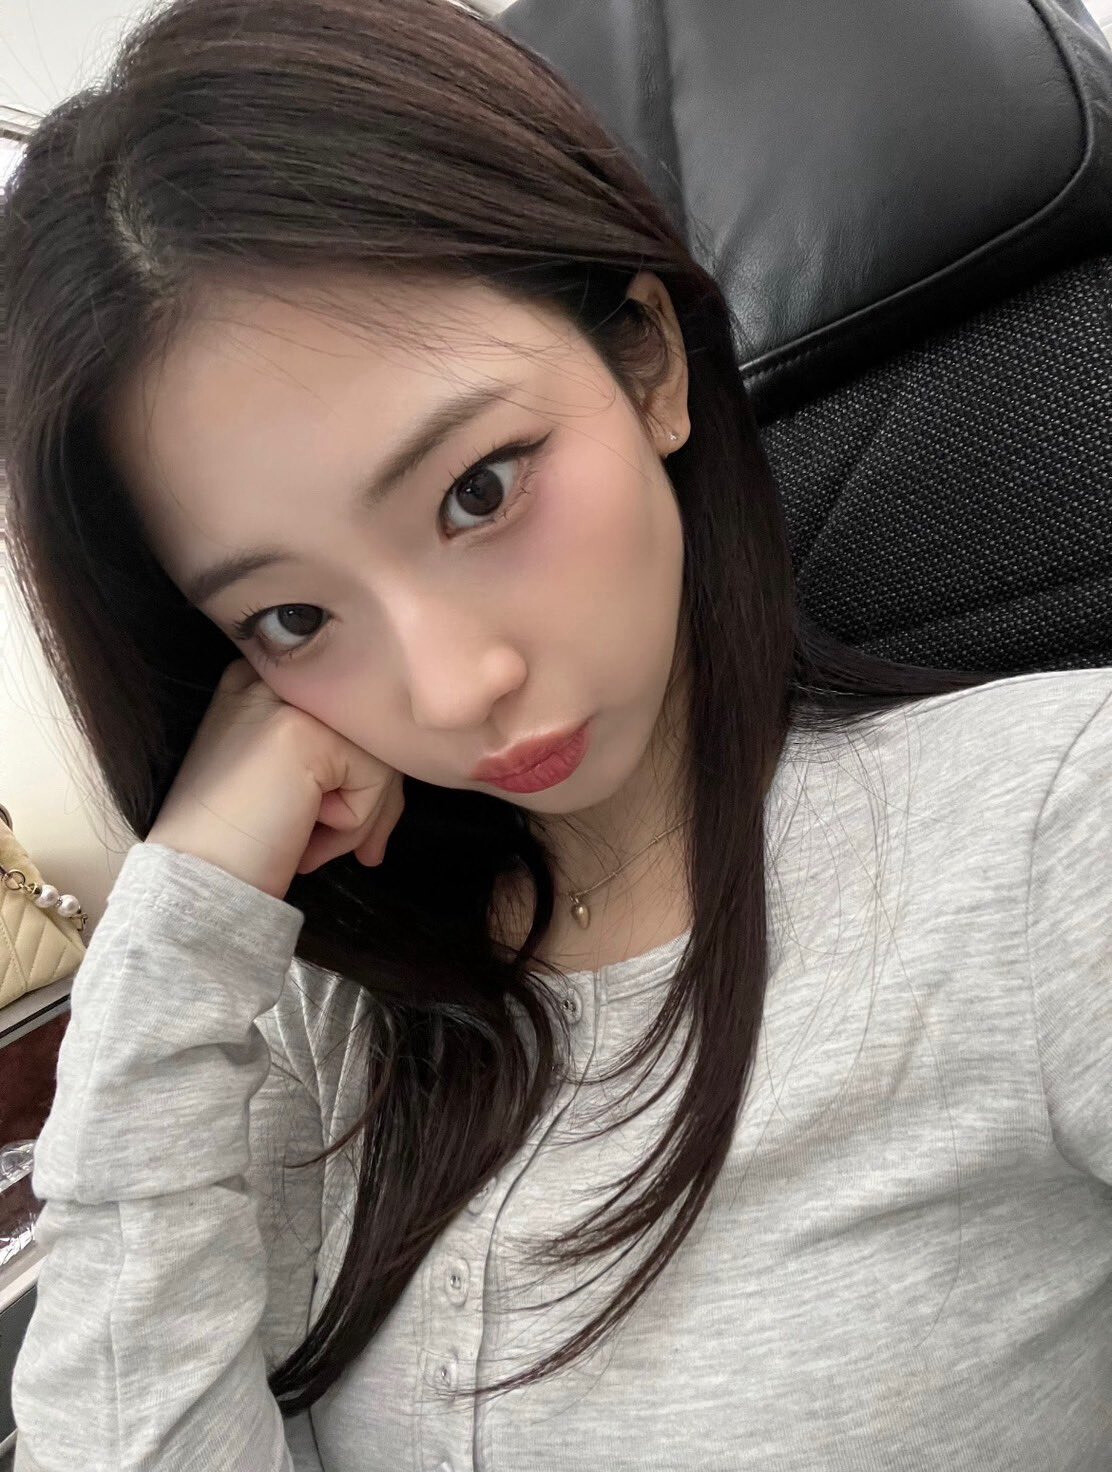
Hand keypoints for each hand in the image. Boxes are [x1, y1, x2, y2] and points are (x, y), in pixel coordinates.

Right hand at [146, 658, 404, 899]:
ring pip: (378, 751)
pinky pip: (375, 777)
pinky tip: (305, 840)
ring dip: (364, 815)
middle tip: (368, 852)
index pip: (349, 714)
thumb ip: (335, 753)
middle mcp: (272, 675)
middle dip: (379, 798)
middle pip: (370, 727)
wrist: (196, 881)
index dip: (363, 774)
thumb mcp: (289, 777)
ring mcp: (287, 699)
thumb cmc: (239, 840)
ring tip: (314, 847)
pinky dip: (355, 823)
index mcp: (262, 680)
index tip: (354, 827)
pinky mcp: (304, 731)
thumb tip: (409, 754)